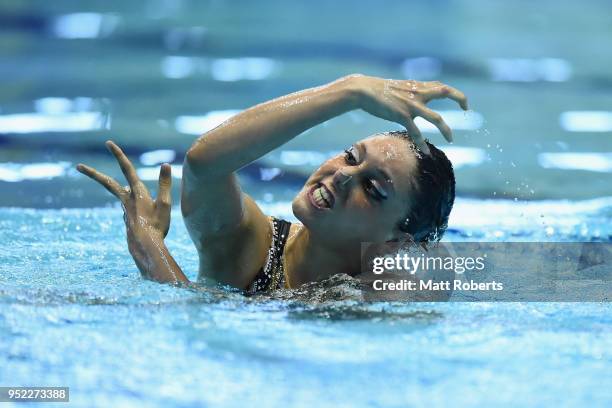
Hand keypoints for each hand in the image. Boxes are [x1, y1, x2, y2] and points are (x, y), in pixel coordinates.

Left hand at [76, 141, 172, 244]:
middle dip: (93, 174)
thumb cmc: (157, 226)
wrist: (145, 247)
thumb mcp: (165, 204)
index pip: (127, 169)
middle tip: (78, 166)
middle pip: (107, 183)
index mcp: (137, 192)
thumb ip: (164, 183)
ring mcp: (124, 210)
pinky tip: (139, 213)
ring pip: (119, 194)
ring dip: (116, 187)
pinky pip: (127, 207)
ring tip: (124, 186)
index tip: (109, 143)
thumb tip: (165, 164)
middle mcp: (127, 199)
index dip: (119, 155)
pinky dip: (131, 204)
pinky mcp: (127, 219)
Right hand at [348, 75, 468, 152]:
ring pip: (436, 118)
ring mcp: (411, 105)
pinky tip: (426, 152)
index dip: (455, 93)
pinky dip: (421, 142)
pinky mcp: (402, 115)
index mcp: (418, 87)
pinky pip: (416, 132)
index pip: (442, 87)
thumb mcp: (400, 89)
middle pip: (446, 92)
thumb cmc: (380, 91)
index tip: (463, 103)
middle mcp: (418, 93)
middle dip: (460, 99)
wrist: (365, 90)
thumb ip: (412, 95)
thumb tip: (417, 106)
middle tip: (466, 109)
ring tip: (451, 139)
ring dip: (446, 129)